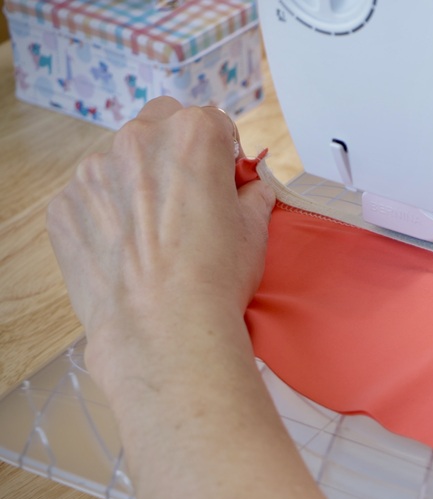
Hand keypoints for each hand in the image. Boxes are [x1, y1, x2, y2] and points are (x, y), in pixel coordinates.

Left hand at [47, 97, 273, 381]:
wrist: (163, 329)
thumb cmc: (213, 279)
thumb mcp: (255, 228)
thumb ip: (252, 193)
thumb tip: (250, 188)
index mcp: (192, 134)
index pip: (213, 122)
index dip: (223, 153)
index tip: (224, 180)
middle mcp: (137, 141)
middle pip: (160, 127)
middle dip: (176, 153)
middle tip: (189, 200)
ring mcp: (92, 172)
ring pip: (120, 161)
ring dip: (137, 183)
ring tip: (156, 234)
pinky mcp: (64, 205)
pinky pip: (90, 198)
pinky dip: (106, 215)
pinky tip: (129, 250)